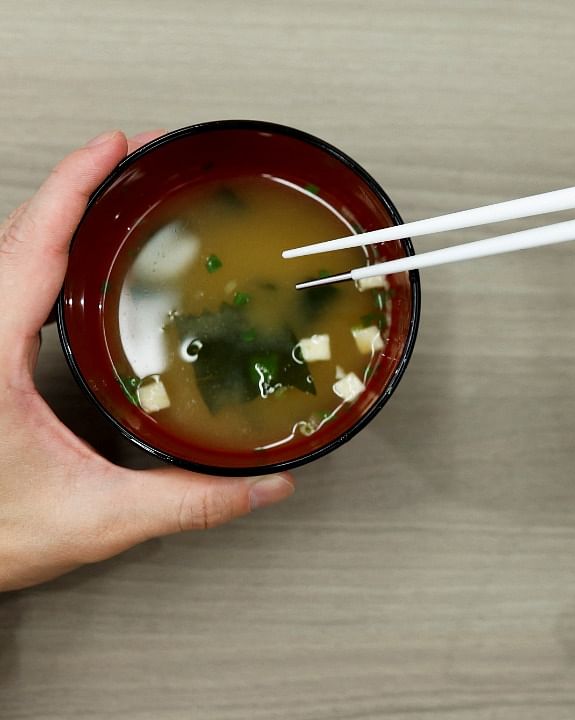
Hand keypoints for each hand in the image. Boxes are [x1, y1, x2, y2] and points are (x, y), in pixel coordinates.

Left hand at [0, 130, 293, 591]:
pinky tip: (68, 265)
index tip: (114, 146)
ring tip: (107, 196)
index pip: (32, 245)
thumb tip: (260, 485)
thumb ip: (189, 500)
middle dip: (76, 186)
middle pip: (15, 233)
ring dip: (54, 218)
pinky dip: (37, 253)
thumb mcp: (96, 519)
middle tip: (131, 158)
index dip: (75, 187)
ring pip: (1, 254)